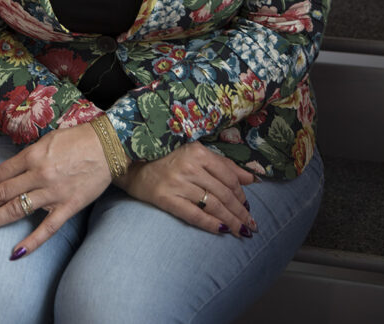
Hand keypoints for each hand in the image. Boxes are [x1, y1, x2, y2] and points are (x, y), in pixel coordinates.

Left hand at [0, 124, 111, 257]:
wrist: (108, 145)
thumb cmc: (77, 139)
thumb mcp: (47, 140)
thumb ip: (28, 156)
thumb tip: (8, 171)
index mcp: (32, 155)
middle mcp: (39, 174)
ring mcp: (53, 192)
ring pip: (15, 210)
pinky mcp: (68, 206)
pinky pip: (47, 228)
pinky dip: (31, 242)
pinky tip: (15, 253)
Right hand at [114, 142, 256, 237]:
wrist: (131, 164)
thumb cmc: (166, 158)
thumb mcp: (194, 154)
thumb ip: (223, 164)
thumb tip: (252, 178)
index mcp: (198, 151)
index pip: (228, 176)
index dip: (241, 193)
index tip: (247, 206)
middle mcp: (189, 166)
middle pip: (223, 193)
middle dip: (240, 212)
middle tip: (251, 225)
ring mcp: (178, 182)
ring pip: (213, 205)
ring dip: (231, 221)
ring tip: (241, 231)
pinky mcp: (166, 198)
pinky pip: (195, 215)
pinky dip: (211, 225)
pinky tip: (222, 231)